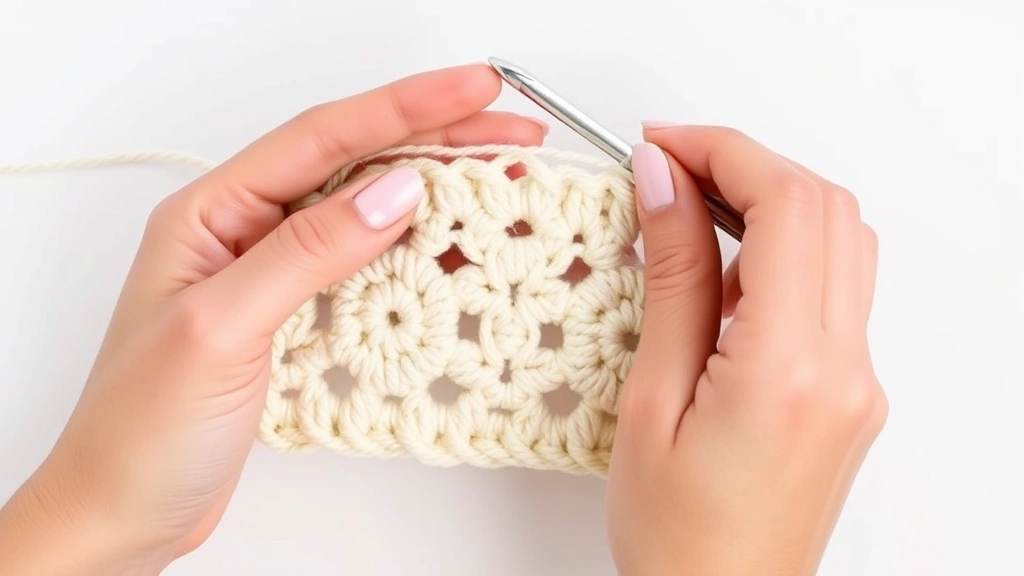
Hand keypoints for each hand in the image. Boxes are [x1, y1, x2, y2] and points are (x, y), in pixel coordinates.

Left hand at [0, 63, 546, 574]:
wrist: (125, 516)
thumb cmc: (140, 431)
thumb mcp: (221, 328)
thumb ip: (307, 252)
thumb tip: (393, 192)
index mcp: (211, 214)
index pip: (322, 137)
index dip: (405, 107)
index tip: (473, 90)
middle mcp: (246, 234)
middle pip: (355, 164)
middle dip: (437, 141)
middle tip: (512, 133)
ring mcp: (275, 276)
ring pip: (369, 215)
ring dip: (437, 198)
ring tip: (502, 187)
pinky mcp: (299, 319)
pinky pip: (369, 268)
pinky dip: (419, 257)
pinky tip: (455, 253)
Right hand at [606, 125, 886, 574]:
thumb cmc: (676, 536)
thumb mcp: (650, 400)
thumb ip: (672, 280)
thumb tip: (665, 186)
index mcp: (790, 371)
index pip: (786, 207)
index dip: (722, 153)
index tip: (660, 145)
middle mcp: (845, 369)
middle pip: (826, 208)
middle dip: (746, 165)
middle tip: (669, 166)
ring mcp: (859, 379)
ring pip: (840, 239)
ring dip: (770, 202)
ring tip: (690, 211)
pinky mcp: (852, 388)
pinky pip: (833, 287)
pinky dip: (782, 251)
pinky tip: (722, 271)